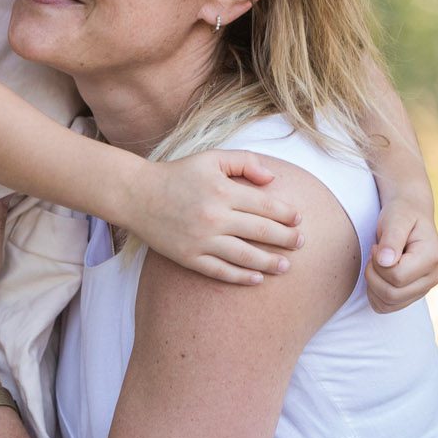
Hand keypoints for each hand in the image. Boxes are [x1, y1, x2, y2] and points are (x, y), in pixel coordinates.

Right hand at [128, 149, 302, 285]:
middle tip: (301, 243)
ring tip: (286, 266)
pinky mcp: (189, 257)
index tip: (299, 220)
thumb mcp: (210, 158)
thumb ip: (244, 161)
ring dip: (270, 263)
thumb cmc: (177, 174)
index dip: (286, 214)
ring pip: (245, 256)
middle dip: (286, 239)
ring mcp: (201, 240)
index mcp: (222, 190)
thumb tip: (272, 179)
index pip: (265, 205)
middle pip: (261, 232)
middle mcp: (214, 217)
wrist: (137, 195)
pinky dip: (241, 277)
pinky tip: (257, 279)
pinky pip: (221, 271)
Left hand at [364, 181, 437, 312]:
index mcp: (431, 258)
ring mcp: (423, 289)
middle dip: (373, 275)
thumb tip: (385, 261)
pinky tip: (377, 275)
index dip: (378, 264)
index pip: (397, 277)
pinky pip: (386, 307)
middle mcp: (432, 278)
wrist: (410, 214)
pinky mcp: (412, 294)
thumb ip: (391, 239)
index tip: (376, 246)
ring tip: (376, 263)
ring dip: (372, 285)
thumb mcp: (396, 218)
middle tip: (374, 255)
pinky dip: (374, 295)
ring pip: (388, 304)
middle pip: (392, 294)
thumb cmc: (402, 214)